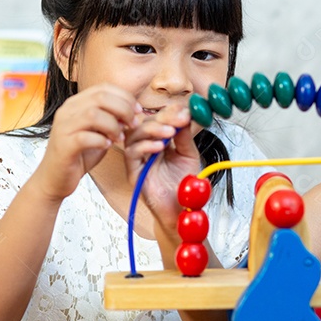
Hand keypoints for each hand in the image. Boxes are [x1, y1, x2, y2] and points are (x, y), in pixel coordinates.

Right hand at [35, 84, 137, 201]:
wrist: (56, 178)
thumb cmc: (80, 154)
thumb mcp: (99, 132)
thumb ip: (113, 119)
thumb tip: (133, 111)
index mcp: (76, 103)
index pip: (104, 88)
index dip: (125, 97)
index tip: (138, 111)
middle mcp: (67, 110)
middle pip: (100, 97)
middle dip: (123, 109)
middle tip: (133, 124)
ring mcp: (63, 127)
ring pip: (93, 115)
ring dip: (113, 125)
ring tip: (120, 138)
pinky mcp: (63, 145)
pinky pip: (85, 137)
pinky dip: (101, 141)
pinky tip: (107, 146)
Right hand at [123, 104, 200, 233]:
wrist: (181, 209)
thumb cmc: (183, 185)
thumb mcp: (189, 155)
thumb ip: (185, 137)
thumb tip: (185, 115)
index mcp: (159, 140)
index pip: (158, 119)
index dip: (169, 112)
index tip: (184, 111)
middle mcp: (145, 147)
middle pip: (144, 123)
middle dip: (163, 118)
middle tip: (179, 119)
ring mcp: (137, 159)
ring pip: (134, 135)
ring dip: (152, 129)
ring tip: (170, 132)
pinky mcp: (133, 172)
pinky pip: (131, 153)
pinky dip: (145, 146)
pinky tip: (160, 147)